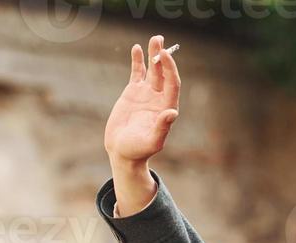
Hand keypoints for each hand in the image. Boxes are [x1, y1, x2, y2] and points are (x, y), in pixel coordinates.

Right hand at [104, 34, 180, 167]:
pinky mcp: (133, 92)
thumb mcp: (152, 142)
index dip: (170, 68)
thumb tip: (172, 113)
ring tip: (155, 38)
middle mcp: (159, 98)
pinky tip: (137, 48)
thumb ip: (162, 128)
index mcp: (166, 107)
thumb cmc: (139, 150)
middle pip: (164, 73)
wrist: (122, 150)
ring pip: (152, 69)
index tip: (165, 55)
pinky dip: (138, 61)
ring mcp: (147, 93)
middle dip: (163, 57)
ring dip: (153, 54)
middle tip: (159, 40)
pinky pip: (137, 73)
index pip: (172, 83)